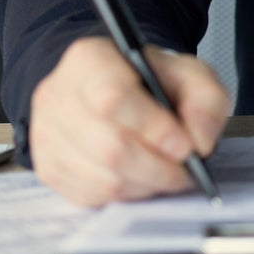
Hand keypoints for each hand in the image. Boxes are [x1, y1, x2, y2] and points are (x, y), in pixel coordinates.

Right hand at [29, 36, 230, 206]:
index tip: (183, 144)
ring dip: (145, 183)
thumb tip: (198, 141)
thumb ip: (206, 100)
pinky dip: (125, 194)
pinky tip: (142, 177)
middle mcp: (59, 94)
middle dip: (156, 165)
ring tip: (168, 173)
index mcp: (90, 58)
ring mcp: (47, 133)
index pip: (112, 97)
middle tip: (185, 168)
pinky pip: (90, 196)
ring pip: (101, 177)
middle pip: (108, 145)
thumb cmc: (152, 81)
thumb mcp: (190, 74)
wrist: (121, 89)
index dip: (152, 126)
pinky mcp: (48, 167)